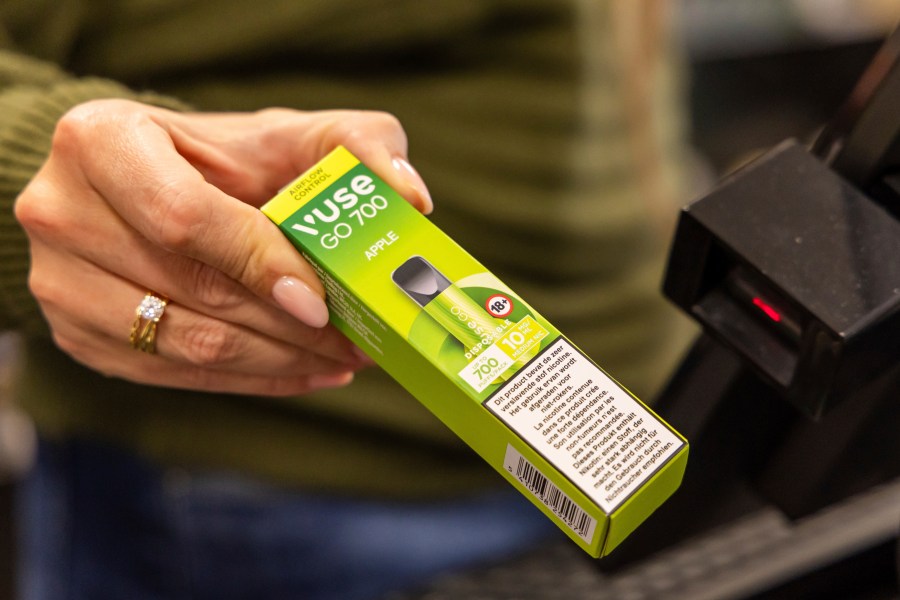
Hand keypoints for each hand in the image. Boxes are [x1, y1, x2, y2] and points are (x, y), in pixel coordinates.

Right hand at [14, 100, 432, 395]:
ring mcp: (60, 283)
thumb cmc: (228, 158)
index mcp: (102, 142)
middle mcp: (63, 212)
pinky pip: (172, 376)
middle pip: (190, 291)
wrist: (152, 186)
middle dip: (287, 327)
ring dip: (276, 362)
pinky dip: (248, 380)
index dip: (258, 264)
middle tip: (357, 341)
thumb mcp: (292, 134)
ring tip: (340, 359)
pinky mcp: (79, 336)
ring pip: (183, 344)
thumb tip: (413, 198)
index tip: (321, 300)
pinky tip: (302, 371)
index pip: (184, 219)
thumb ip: (357, 146)